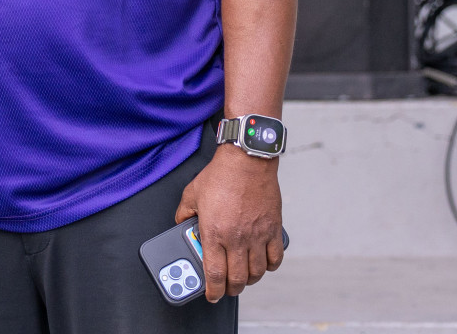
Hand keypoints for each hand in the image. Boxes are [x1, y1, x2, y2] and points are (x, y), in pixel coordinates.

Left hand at [174, 146, 284, 301]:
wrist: (246, 161)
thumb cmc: (221, 175)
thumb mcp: (191, 194)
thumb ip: (184, 213)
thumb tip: (182, 224)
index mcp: (214, 232)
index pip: (214, 273)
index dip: (213, 291)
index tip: (212, 295)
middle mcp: (236, 238)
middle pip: (236, 278)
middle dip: (231, 289)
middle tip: (227, 288)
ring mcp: (257, 235)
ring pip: (256, 272)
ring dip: (249, 279)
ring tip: (243, 277)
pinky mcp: (273, 229)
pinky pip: (275, 258)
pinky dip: (269, 266)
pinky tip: (263, 264)